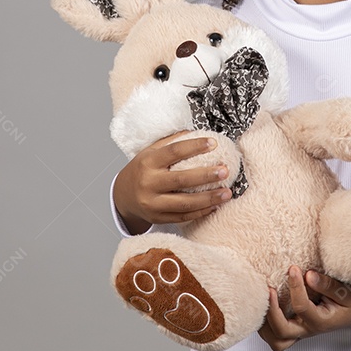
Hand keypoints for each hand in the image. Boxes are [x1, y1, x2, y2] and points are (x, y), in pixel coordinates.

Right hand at [113, 132, 233, 233]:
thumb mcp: (150, 152)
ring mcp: (152, 203)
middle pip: (181, 180)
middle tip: (225, 170)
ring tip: (227, 192)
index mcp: (148, 162)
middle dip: (206, 175)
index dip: (195, 146)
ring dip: (209, 198)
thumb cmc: (142, 170)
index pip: (173, 152)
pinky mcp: (158, 218)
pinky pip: (183, 217)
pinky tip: (215, 205)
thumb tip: (196, 132)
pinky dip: (201, 212)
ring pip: (184, 203)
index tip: (214, 143)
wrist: (123, 196)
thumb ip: (171, 142)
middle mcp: (149, 183)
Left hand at [258, 265, 350, 350]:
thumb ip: (328, 285)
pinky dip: (266, 324)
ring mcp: (300, 331)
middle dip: (272, 311)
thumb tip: (308, 275)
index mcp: (321, 321)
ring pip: (275, 339)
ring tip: (264, 299)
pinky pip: (275, 335)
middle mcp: (308, 329)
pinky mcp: (295, 328)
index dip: (295, 287)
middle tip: (269, 289)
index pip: (302, 308)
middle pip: (282, 332)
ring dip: (265, 322)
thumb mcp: (348, 291)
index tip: (293, 268)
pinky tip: (266, 305)